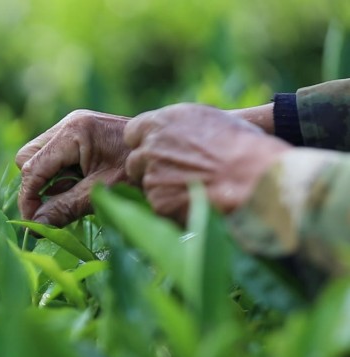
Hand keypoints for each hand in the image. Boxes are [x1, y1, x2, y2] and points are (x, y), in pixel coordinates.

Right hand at [16, 109, 130, 226]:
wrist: (172, 154)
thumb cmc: (140, 173)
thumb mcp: (101, 193)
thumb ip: (65, 208)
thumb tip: (36, 227)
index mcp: (74, 131)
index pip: (32, 167)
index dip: (29, 197)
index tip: (33, 224)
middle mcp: (70, 123)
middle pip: (28, 157)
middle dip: (35, 185)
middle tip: (52, 210)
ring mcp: (75, 127)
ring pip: (39, 157)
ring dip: (47, 181)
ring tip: (71, 197)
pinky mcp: (81, 135)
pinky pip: (55, 156)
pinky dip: (60, 176)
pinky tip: (79, 187)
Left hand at [124, 103, 291, 221]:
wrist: (253, 176)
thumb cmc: (242, 145)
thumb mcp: (208, 119)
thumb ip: (180, 127)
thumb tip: (173, 133)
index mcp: (161, 122)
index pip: (132, 133)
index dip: (144, 143)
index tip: (155, 151)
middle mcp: (150, 147)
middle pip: (135, 161)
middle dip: (149, 169)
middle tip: (175, 175)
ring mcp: (151, 176)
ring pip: (148, 185)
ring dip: (164, 189)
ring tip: (196, 189)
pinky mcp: (158, 201)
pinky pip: (159, 205)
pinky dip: (173, 207)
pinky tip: (196, 202)